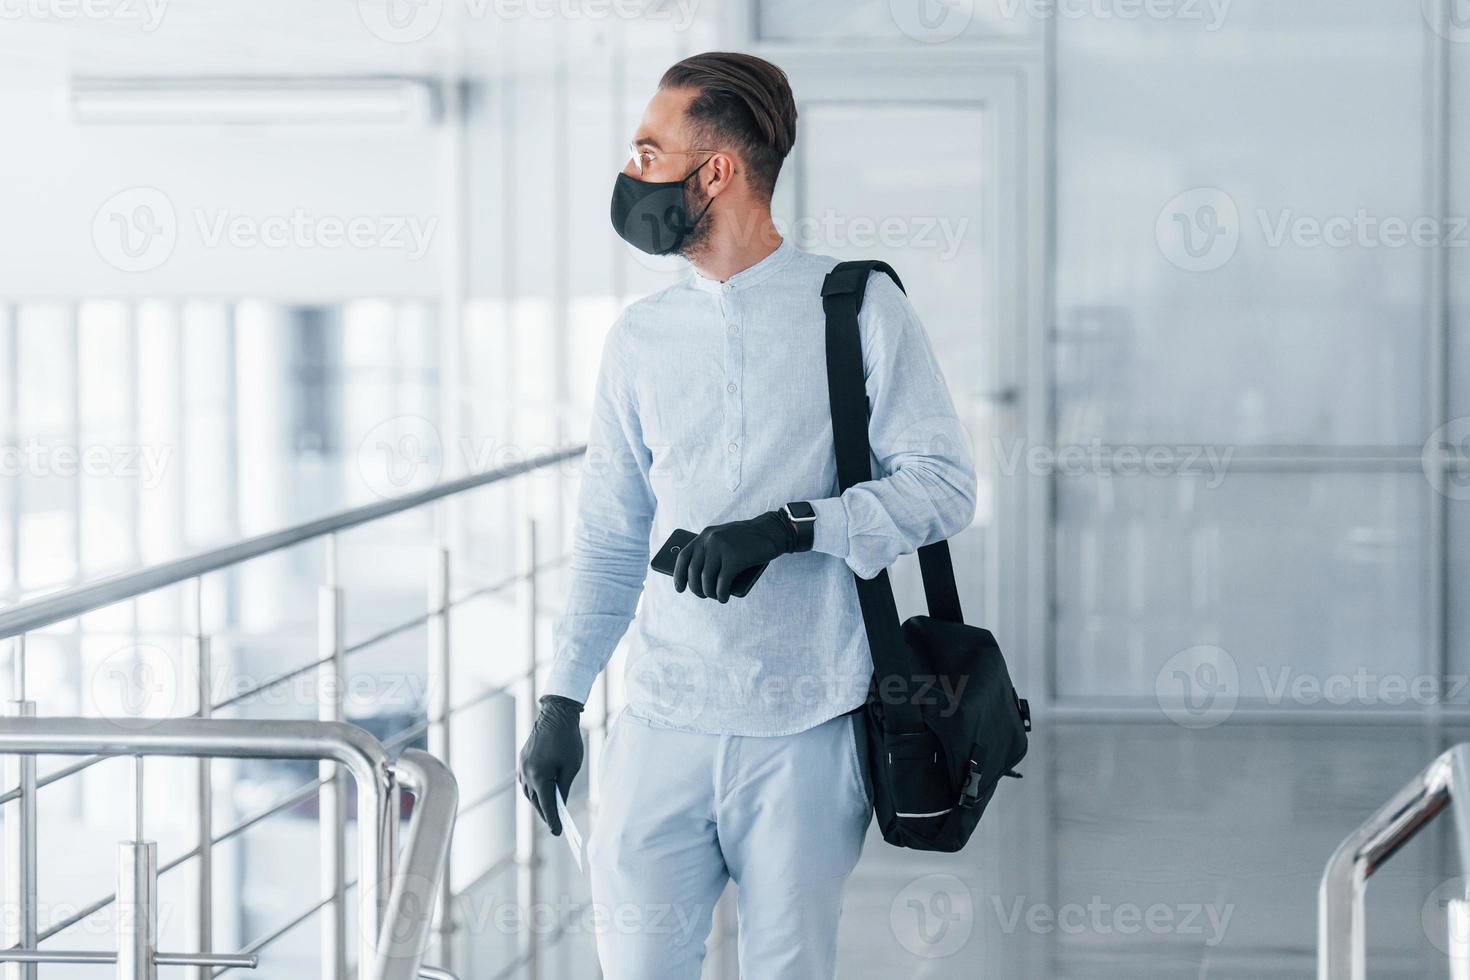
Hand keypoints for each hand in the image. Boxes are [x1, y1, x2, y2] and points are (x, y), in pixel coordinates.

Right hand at [517, 695, 583, 834]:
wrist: (556, 714)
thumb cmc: (568, 740)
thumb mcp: (571, 767)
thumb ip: (563, 788)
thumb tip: (559, 804)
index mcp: (540, 776)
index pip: (546, 805)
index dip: (553, 821)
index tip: (558, 833)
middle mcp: (527, 773)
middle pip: (535, 801)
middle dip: (545, 813)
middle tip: (557, 824)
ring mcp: (522, 766)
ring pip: (528, 792)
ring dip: (538, 802)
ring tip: (550, 810)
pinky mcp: (522, 760)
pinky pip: (526, 781)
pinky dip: (534, 790)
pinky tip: (542, 793)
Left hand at [673, 511, 796, 602]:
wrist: (772, 530)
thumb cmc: (748, 539)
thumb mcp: (725, 539)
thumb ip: (711, 552)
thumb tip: (699, 579)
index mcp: (705, 535)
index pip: (683, 557)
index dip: (679, 575)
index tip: (679, 588)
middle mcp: (710, 540)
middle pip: (694, 571)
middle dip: (696, 588)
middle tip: (702, 595)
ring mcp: (721, 549)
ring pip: (707, 579)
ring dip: (709, 592)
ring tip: (715, 597)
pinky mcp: (734, 559)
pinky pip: (722, 583)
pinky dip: (721, 594)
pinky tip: (723, 598)